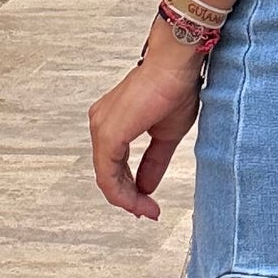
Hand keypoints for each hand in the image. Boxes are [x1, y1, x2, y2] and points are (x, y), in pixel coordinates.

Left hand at [88, 20, 204, 219]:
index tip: (149, 205)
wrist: (177, 65)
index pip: (114, 165)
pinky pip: (109, 175)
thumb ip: (154, 162)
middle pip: (109, 173)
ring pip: (107, 177)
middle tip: (148, 212)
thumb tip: (146, 188)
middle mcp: (100, 124)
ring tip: (147, 210)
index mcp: (112, 123)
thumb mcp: (166, 135)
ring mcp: (101, 128)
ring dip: (127, 199)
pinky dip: (123, 193)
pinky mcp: (108, 134)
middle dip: (128, 198)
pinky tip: (140, 202)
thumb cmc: (175, 88)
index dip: (130, 189)